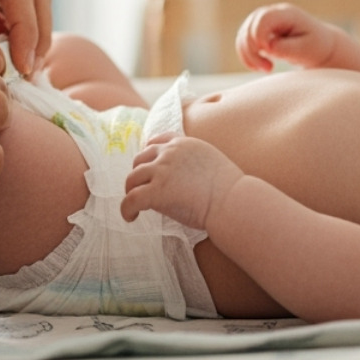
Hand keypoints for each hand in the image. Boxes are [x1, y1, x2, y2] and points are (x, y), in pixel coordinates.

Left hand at [121, 134, 243, 230]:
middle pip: (140, 159)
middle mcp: (170, 152)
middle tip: (141, 190)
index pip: (157, 141)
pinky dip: (126, 209)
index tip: (148, 167)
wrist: (233, 201)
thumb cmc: (230, 189)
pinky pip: (131, 199)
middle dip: (139, 175)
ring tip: (134, 206)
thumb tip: (183, 176)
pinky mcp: (156, 191)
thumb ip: (194, 161)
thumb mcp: (212, 161)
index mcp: (184, 143)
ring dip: (131, 192)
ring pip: (132, 179)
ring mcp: (161, 170)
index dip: (148, 155)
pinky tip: (130, 217)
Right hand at [236, 3, 335, 71]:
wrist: (321, 47)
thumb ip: (285, 48)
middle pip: (250, 26)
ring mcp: (264, 22)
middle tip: (268, 68)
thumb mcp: (305, 49)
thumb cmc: (316, 47)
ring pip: (243, 35)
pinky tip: (258, 67)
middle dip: (252, 50)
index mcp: (287, 14)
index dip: (259, 36)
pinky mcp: (259, 32)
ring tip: (265, 69)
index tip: (267, 53)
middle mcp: (273, 14)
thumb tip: (266, 48)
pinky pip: (244, 43)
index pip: (263, 18)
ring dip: (248, 55)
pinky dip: (247, 57)